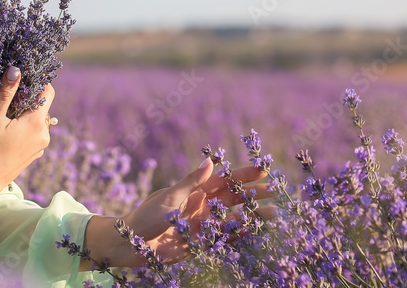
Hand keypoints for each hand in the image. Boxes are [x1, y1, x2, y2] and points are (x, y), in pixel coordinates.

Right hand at [0, 67, 55, 193]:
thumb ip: (6, 92)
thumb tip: (15, 70)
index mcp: (36, 122)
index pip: (48, 92)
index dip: (38, 82)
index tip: (24, 78)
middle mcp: (44, 134)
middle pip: (43, 106)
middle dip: (30, 99)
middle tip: (10, 98)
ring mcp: (41, 146)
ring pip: (39, 120)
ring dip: (28, 114)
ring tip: (8, 116)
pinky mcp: (35, 154)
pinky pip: (36, 133)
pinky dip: (27, 128)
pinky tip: (10, 132)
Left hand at [86, 159, 275, 267]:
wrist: (132, 243)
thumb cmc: (146, 215)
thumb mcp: (169, 196)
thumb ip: (192, 182)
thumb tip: (211, 162)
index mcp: (194, 190)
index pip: (224, 179)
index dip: (243, 174)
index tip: (262, 169)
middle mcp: (202, 205)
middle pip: (233, 198)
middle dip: (253, 193)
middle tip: (274, 190)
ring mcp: (204, 224)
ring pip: (234, 217)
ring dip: (252, 215)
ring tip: (273, 212)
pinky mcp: (202, 242)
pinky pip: (226, 237)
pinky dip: (241, 233)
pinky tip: (256, 230)